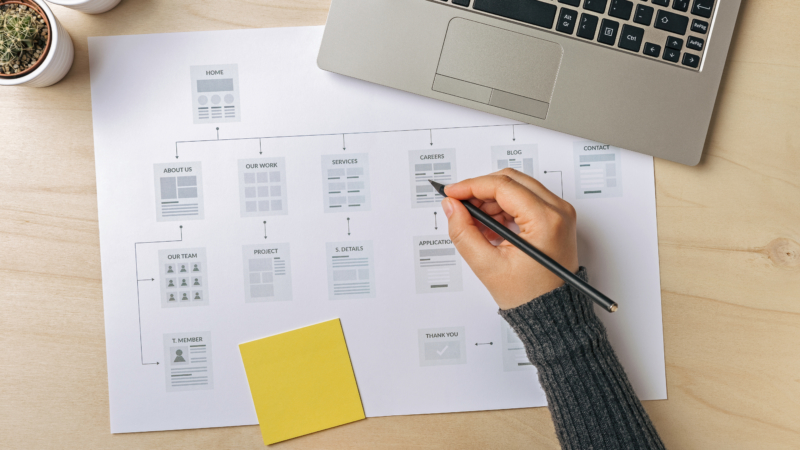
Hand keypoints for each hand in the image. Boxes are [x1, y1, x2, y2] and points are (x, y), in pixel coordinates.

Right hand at [441, 168, 578, 309]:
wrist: (552, 313)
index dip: (471, 186)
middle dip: (480, 190)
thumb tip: (452, 207)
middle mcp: (558, 211)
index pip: (502, 186)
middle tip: (460, 206)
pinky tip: (490, 227)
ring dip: (491, 200)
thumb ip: (464, 232)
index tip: (452, 193)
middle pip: (511, 180)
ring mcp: (559, 213)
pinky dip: (503, 208)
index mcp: (546, 220)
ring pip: (517, 187)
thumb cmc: (530, 296)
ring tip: (476, 225)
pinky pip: (525, 199)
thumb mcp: (488, 266)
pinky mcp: (555, 218)